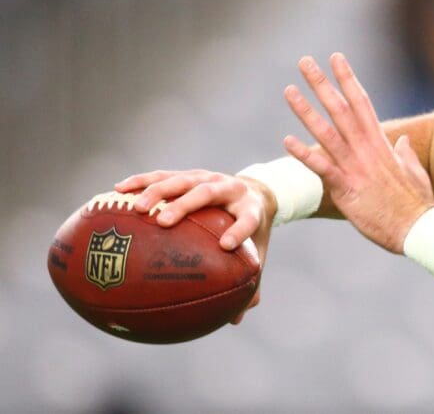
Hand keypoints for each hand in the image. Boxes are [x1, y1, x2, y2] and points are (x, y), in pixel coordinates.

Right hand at [113, 168, 274, 322]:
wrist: (256, 192)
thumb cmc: (252, 231)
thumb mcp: (256, 251)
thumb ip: (249, 282)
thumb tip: (235, 320)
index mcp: (250, 209)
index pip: (247, 220)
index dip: (239, 231)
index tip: (225, 246)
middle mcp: (230, 189)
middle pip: (208, 192)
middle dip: (185, 206)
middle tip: (163, 223)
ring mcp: (208, 177)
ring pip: (183, 180)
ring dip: (158, 191)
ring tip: (136, 208)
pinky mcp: (191, 174)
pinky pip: (164, 175)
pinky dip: (142, 181)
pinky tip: (117, 191)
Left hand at [282, 53, 433, 253]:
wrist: (418, 229)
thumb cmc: (417, 203)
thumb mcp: (414, 171)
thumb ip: (405, 154)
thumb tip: (402, 140)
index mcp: (381, 143)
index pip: (361, 102)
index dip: (347, 78)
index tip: (336, 58)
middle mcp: (366, 149)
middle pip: (341, 108)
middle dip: (322, 83)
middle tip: (305, 62)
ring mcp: (356, 167)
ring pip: (326, 132)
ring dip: (306, 111)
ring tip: (289, 91)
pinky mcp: (347, 188)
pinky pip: (322, 167)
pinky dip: (304, 154)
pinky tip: (287, 141)